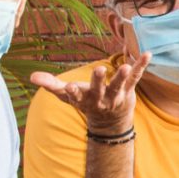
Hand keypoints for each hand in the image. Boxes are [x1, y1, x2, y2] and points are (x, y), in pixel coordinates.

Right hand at [30, 54, 148, 134]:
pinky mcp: (129, 90)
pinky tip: (147, 54)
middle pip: (99, 90)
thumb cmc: (85, 102)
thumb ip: (50, 85)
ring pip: (119, 86)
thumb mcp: (67, 95)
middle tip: (98, 69)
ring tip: (125, 66)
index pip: (76, 96)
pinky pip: (136, 77)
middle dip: (98, 81)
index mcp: (83, 99)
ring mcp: (116, 95)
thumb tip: (31, 77)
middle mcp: (100, 99)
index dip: (72, 91)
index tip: (68, 86)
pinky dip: (141, 66)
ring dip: (121, 76)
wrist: (110, 123)